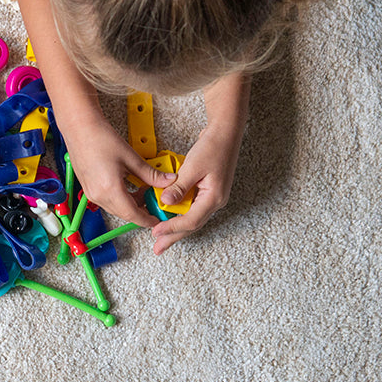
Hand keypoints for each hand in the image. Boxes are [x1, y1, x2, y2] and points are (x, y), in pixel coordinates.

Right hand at [64, 114, 177, 228]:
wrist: (79, 127)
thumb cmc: (100, 138)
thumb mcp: (131, 157)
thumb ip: (151, 174)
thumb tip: (169, 181)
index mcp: (110, 190)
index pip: (133, 215)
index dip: (148, 219)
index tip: (158, 219)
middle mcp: (98, 195)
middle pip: (124, 213)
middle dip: (141, 211)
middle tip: (155, 201)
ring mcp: (90, 193)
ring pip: (115, 208)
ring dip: (130, 204)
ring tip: (143, 189)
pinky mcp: (88, 188)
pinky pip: (107, 200)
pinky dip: (120, 198)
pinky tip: (128, 186)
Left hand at [151, 123, 244, 253]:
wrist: (225, 133)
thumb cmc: (213, 147)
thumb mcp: (192, 167)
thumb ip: (179, 186)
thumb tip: (165, 202)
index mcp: (214, 198)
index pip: (191, 220)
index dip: (172, 228)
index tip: (156, 232)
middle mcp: (214, 201)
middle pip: (191, 224)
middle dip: (174, 236)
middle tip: (158, 248)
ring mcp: (211, 196)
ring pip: (190, 216)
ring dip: (174, 226)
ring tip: (159, 235)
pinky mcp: (205, 190)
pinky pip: (190, 206)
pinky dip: (177, 211)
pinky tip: (165, 213)